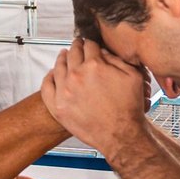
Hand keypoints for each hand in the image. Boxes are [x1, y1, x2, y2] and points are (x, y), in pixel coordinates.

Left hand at [41, 38, 147, 155]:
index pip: (89, 46)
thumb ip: (116, 59)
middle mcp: (77, 76)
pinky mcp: (58, 106)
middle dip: (77, 47)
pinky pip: (46, 87)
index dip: (91, 43)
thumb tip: (103, 53)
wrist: (121, 135)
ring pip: (58, 67)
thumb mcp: (133, 76)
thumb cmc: (128, 109)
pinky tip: (52, 75)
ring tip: (64, 56)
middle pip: (72, 53)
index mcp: (95, 66)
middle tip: (78, 46)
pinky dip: (49, 77)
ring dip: (62, 58)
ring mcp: (64, 91)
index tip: (90, 44)